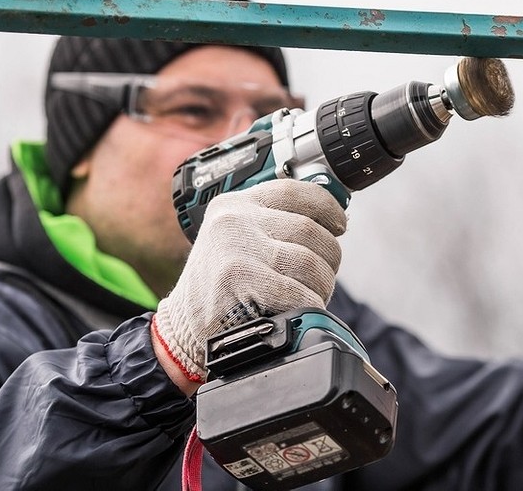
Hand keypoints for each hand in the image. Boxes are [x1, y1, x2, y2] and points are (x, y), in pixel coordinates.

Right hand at [151, 179, 346, 388]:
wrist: (183, 331)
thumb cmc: (220, 290)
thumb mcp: (238, 243)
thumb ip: (274, 226)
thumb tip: (332, 221)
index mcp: (235, 205)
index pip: (294, 190)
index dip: (327, 207)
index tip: (340, 225)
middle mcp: (234, 220)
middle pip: (309, 230)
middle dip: (328, 258)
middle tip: (323, 276)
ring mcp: (235, 247)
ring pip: (308, 261)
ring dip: (321, 285)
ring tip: (312, 296)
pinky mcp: (238, 277)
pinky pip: (297, 291)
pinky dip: (309, 304)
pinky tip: (302, 311)